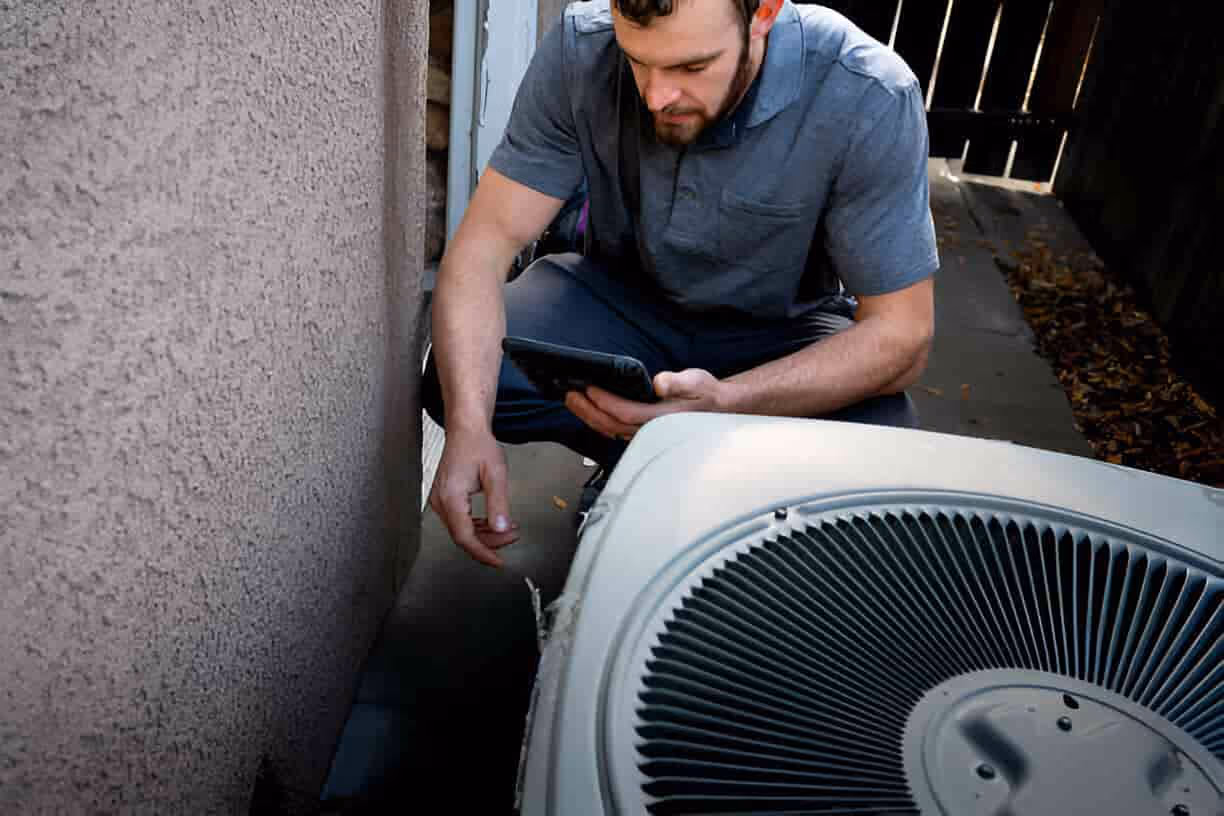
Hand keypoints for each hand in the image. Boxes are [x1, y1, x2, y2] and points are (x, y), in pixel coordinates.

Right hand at [428, 427, 518, 566]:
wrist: (465, 429)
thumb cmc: (478, 445)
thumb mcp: (495, 474)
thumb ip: (499, 504)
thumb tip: (502, 529)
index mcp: (451, 497)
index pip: (464, 537)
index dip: (482, 552)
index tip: (498, 561)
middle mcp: (441, 501)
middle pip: (463, 536)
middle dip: (489, 543)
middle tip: (512, 537)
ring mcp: (440, 500)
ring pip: (462, 530)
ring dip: (485, 535)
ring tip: (508, 530)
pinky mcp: (445, 498)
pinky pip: (460, 521)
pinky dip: (478, 526)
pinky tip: (494, 523)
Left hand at [564, 368, 725, 440]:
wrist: (716, 408)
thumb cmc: (705, 394)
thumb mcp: (696, 381)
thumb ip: (678, 382)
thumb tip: (660, 384)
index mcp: (661, 418)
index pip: (625, 413)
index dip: (605, 402)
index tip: (589, 388)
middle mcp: (650, 430)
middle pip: (610, 425)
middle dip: (587, 410)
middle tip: (569, 393)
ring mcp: (643, 434)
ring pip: (609, 430)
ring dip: (588, 415)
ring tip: (572, 399)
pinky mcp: (640, 431)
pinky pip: (613, 429)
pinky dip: (597, 419)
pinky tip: (588, 408)